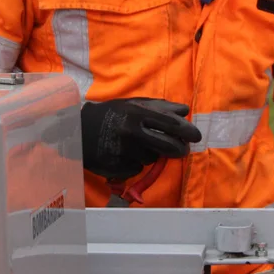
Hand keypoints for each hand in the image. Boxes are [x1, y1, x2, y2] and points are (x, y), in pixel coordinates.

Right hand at [81, 98, 201, 179]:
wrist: (78, 131)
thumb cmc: (110, 115)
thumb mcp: (132, 104)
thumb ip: (159, 106)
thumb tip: (184, 111)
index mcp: (137, 113)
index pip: (170, 124)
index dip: (186, 130)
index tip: (196, 136)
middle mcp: (131, 132)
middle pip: (167, 146)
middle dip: (179, 150)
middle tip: (182, 150)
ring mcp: (124, 151)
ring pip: (152, 158)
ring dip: (151, 154)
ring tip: (138, 146)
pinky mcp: (118, 167)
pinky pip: (137, 168)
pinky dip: (136, 163)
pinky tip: (125, 155)